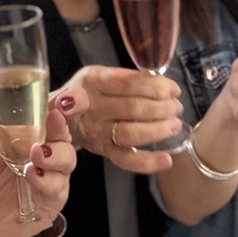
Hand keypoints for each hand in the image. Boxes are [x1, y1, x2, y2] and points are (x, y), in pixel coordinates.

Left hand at [0, 86, 88, 236]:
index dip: (63, 104)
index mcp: (28, 130)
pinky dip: (48, 182)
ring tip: (37, 154)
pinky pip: (57, 191)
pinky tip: (33, 175)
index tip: (63, 100)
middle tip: (55, 121)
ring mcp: (47, 176)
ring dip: (57, 156)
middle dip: (63, 129)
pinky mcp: (46, 202)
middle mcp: (42, 150)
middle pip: (65, 136)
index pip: (52, 113)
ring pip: (67, 162)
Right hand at [60, 65, 179, 173]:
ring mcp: (98, 132)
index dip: (156, 87)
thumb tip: (159, 80)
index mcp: (94, 82)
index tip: (173, 89)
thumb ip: (126, 76)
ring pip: (131, 133)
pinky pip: (126, 160)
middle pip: (133, 109)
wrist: (60, 118)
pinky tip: (166, 159)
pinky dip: (148, 162)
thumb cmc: (88, 92)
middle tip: (176, 107)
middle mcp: (93, 108)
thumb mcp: (99, 74)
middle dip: (162, 108)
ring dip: (159, 130)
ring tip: (175, 124)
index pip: (129, 84)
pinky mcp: (103, 151)